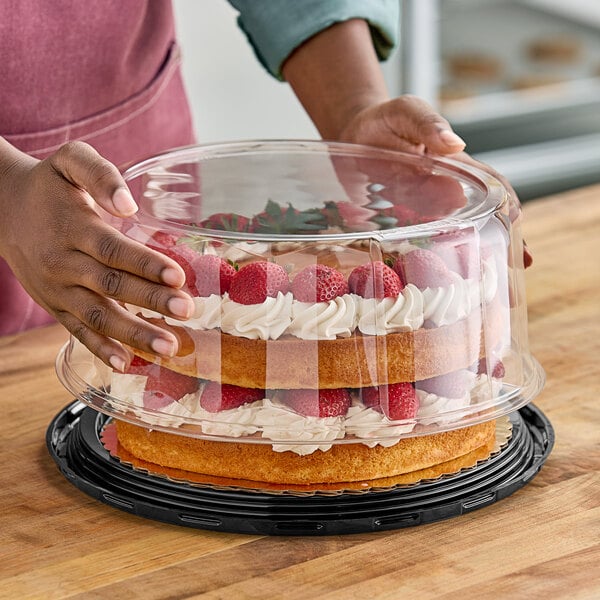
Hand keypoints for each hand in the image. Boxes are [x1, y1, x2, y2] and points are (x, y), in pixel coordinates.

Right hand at [0, 140, 194, 370]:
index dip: (145, 264)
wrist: (2, 209)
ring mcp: (57, 289)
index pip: (113, 249)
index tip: (178, 276)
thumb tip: (128, 205)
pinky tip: (126, 363)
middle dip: (151, 301)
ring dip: (134, 333)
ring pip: (97, 315)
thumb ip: (101, 174)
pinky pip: (77, 330)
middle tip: (186, 311)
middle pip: (111, 285)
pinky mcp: (54, 305)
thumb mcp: (70, 162)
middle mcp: (63, 262)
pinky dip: (100, 349)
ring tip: (168, 347)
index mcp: (72, 226)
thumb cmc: (49, 186)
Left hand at [338, 97, 532, 266]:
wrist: (352, 131)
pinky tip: (424, 283)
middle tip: (512, 280)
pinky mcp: (392, 223)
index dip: (509, 212)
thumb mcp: (408, 111)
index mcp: (455, 169)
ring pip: (445, 241)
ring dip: (461, 264)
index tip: (520, 237)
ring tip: (475, 294)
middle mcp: (441, 195)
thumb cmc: (387, 119)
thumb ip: (428, 124)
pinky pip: (409, 246)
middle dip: (496, 248)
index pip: (492, 191)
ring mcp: (418, 212)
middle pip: (476, 224)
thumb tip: (455, 145)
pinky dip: (419, 264)